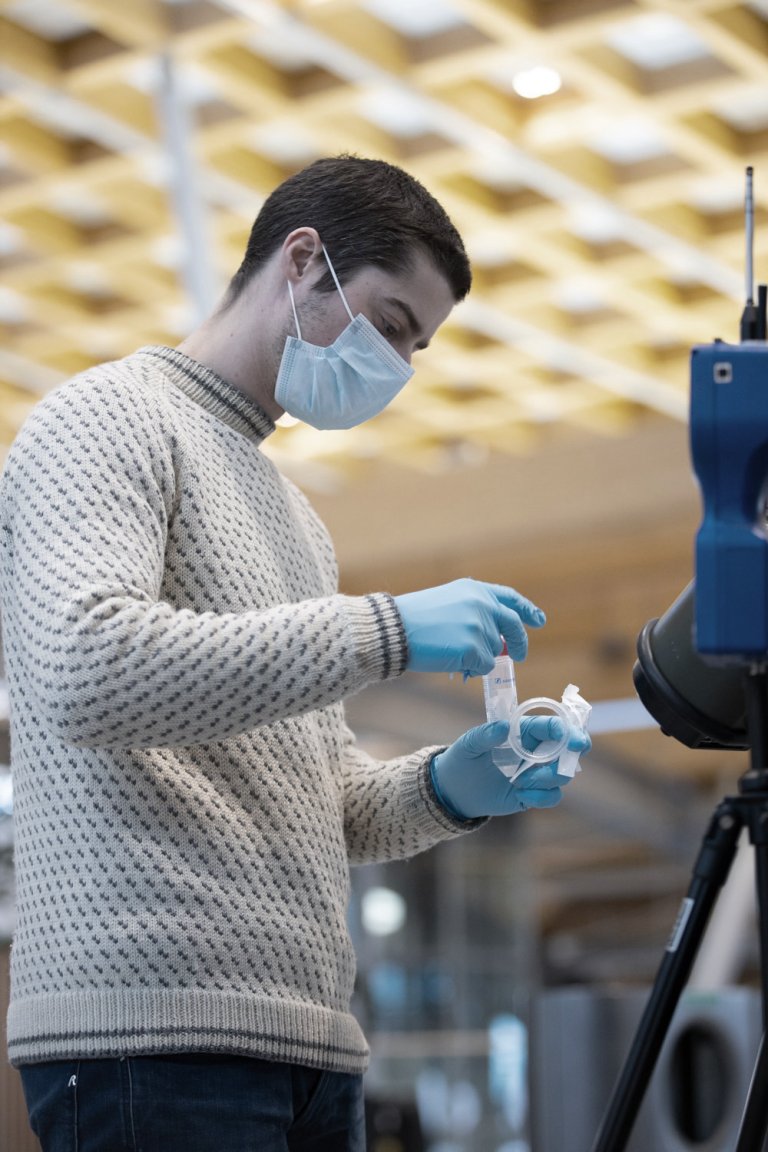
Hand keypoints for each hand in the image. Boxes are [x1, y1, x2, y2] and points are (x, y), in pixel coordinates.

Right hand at [394, 578, 545, 675]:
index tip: (538, 620)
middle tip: (520, 655)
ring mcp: (479, 626)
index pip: (509, 598)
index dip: (526, 610)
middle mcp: (482, 605)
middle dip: (519, 643)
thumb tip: (498, 641)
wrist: (393, 629)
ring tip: (450, 653)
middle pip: (512, 626)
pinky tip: (451, 662)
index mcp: (475, 590)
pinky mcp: (473, 648)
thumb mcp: (448, 603)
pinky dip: (472, 668)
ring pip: (495, 651)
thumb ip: (476, 614)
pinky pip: (484, 666)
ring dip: (479, 657)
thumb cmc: (413, 619)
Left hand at [430, 717, 590, 820]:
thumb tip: (503, 727)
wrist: (455, 789)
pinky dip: (541, 797)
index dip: (566, 729)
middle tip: (577, 750)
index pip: (551, 725)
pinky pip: (552, 796)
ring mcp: (537, 773)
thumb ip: (485, 734)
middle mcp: (535, 750)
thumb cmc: (463, 758)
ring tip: (521, 781)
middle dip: (576, 748)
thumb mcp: (469, 744)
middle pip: (568, 747)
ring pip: (562, 774)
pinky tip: (522, 795)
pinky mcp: (534, 794)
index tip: (571, 738)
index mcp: (522, 731)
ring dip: (549, 777)